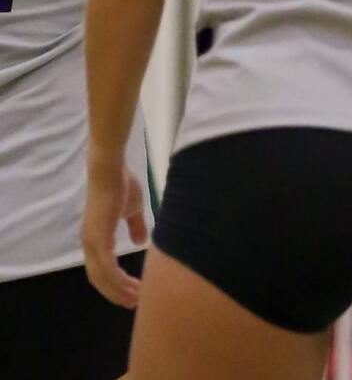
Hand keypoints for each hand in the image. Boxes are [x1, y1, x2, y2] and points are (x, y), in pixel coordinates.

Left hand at [82, 162, 147, 308]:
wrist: (110, 169)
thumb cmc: (121, 184)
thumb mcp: (132, 208)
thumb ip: (134, 226)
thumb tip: (140, 242)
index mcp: (95, 238)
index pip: (101, 270)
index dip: (114, 284)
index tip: (132, 293)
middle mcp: (90, 245)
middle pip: (100, 280)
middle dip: (117, 294)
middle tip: (134, 303)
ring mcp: (92, 242)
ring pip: (103, 278)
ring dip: (119, 291)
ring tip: (136, 298)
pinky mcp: (98, 239)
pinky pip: (107, 268)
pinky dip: (118, 280)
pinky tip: (132, 286)